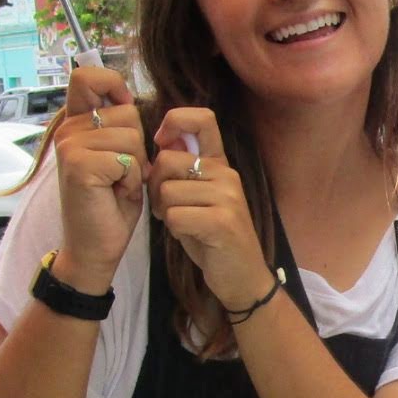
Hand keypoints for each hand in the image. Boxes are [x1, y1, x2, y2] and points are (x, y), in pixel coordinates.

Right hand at [51, 66, 146, 291]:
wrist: (95, 246)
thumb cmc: (110, 202)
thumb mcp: (118, 155)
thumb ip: (117, 124)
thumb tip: (126, 95)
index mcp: (75, 123)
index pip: (87, 76)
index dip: (112, 83)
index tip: (122, 105)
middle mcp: (68, 130)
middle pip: (127, 111)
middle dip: (137, 144)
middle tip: (120, 172)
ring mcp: (70, 147)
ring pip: (131, 136)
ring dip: (135, 166)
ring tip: (116, 184)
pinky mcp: (79, 166)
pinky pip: (127, 159)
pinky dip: (130, 181)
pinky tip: (115, 194)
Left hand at [146, 107, 271, 311]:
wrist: (242, 278)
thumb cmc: (213, 238)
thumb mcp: (198, 198)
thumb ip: (182, 172)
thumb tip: (162, 143)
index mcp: (220, 164)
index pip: (202, 119)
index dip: (174, 121)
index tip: (160, 141)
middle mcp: (226, 174)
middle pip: (167, 161)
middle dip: (155, 186)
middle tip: (165, 208)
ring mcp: (227, 197)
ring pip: (167, 191)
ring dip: (164, 212)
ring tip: (181, 224)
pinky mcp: (222, 221)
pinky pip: (175, 216)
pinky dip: (173, 230)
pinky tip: (188, 236)